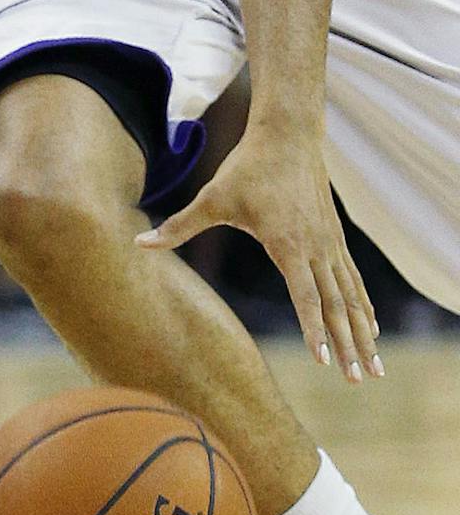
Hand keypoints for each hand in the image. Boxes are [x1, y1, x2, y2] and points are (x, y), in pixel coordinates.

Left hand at [136, 128, 381, 380]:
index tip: (323, 360)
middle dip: (348, 345)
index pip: (305, 296)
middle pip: (336, 306)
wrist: (288, 134)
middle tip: (359, 380)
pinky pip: (353, 280)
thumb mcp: (211, 198)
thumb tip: (138, 243)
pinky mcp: (335, 238)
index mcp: (288, 244)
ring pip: (351, 297)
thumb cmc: (247, 168)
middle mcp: (316, 248)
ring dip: (363, 333)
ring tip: (375, 368)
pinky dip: (364, 306)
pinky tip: (372, 328)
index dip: (313, 329)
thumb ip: (178, 226)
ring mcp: (330, 243)